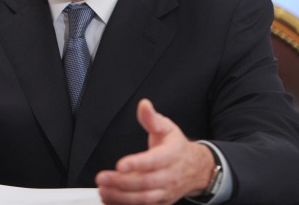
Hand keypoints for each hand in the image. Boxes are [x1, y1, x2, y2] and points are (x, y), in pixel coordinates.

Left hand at [96, 99, 214, 204]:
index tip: (121, 164)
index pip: (154, 161)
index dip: (137, 164)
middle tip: (102, 177)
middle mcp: (170, 176)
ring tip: (104, 190)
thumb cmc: (177, 147)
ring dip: (121, 197)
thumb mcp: (167, 128)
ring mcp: (165, 192)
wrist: (196, 169)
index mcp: (172, 155)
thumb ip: (152, 118)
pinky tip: (109, 199)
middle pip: (145, 182)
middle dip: (122, 182)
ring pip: (143, 198)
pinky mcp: (160, 202)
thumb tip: (144, 104)